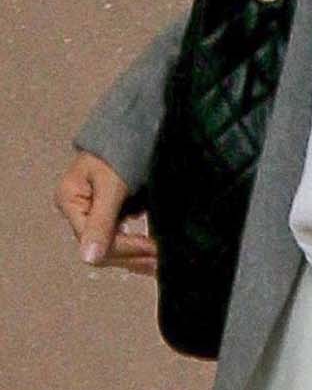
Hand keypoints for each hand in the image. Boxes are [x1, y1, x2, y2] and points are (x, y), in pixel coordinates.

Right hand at [54, 154, 157, 275]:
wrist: (132, 125)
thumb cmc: (119, 148)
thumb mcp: (112, 185)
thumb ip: (102, 221)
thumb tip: (88, 259)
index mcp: (70, 202)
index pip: (95, 239)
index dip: (126, 248)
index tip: (154, 250)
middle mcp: (78, 211)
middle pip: (103, 247)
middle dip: (134, 256)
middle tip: (164, 264)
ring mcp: (94, 213)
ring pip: (114, 247)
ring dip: (138, 256)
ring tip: (163, 264)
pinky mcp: (110, 212)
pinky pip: (123, 237)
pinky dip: (139, 245)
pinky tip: (156, 253)